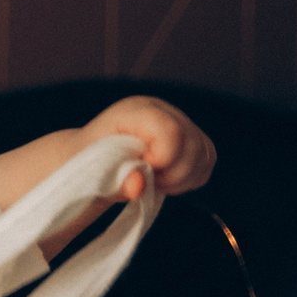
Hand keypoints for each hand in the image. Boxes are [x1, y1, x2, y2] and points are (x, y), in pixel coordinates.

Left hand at [84, 96, 214, 201]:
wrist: (91, 162)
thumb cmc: (90, 166)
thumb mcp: (95, 176)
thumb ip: (118, 181)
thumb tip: (138, 185)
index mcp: (135, 111)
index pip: (170, 130)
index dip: (162, 159)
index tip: (141, 171)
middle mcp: (162, 110)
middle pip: (192, 144)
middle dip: (172, 174)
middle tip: (146, 181)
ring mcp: (178, 122)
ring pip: (204, 154)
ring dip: (182, 178)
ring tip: (154, 181)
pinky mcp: (190, 138)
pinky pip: (207, 161)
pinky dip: (191, 178)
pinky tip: (166, 180)